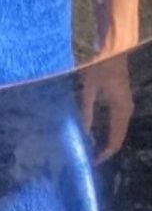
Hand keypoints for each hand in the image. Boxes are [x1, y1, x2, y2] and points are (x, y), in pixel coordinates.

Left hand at [79, 48, 133, 162]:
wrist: (114, 49)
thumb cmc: (99, 65)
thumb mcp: (89, 87)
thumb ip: (86, 109)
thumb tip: (83, 131)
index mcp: (120, 110)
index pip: (115, 140)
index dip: (104, 153)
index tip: (92, 161)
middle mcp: (127, 111)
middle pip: (119, 137)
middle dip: (106, 149)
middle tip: (90, 156)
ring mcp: (126, 105)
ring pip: (120, 130)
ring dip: (108, 139)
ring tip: (92, 146)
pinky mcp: (123, 100)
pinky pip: (119, 122)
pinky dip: (110, 130)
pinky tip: (98, 131)